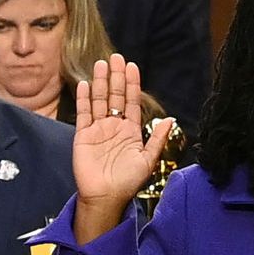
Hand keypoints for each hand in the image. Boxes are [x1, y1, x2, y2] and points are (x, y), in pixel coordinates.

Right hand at [72, 53, 172, 242]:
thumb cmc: (128, 181)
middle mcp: (114, 126)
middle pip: (115, 96)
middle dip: (116, 77)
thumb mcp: (148, 160)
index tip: (132, 66)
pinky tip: (86, 84)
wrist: (106, 196)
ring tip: (102, 64)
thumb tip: (170, 121)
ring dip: (101, 82)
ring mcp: (98, 129)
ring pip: (99, 100)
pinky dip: (84, 99)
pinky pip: (84, 113)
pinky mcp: (83, 135)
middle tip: (116, 57)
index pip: (132, 102)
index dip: (132, 84)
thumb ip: (157, 139)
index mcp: (130, 131)